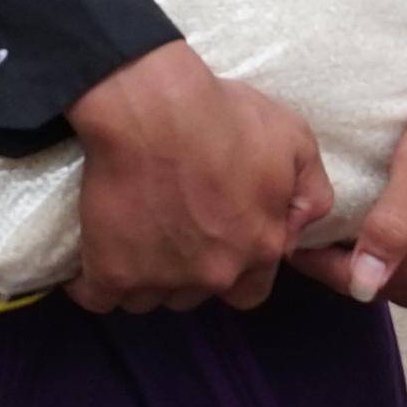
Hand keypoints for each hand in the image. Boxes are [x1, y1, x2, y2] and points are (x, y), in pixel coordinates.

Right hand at [67, 41, 331, 314]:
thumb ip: (312, 193)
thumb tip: (300, 232)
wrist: (151, 107)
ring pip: (149, 298)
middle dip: (188, 271)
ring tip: (134, 236)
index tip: (215, 243)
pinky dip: (94, 282)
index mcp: (260, 249)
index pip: (250, 292)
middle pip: (198, 294)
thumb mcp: (294, 140)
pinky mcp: (110, 273)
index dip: (234, 271)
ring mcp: (159, 279)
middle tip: (172, 229)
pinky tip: (97, 254)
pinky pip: (97, 297)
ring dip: (144, 277)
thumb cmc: (225, 117)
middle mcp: (213, 275)